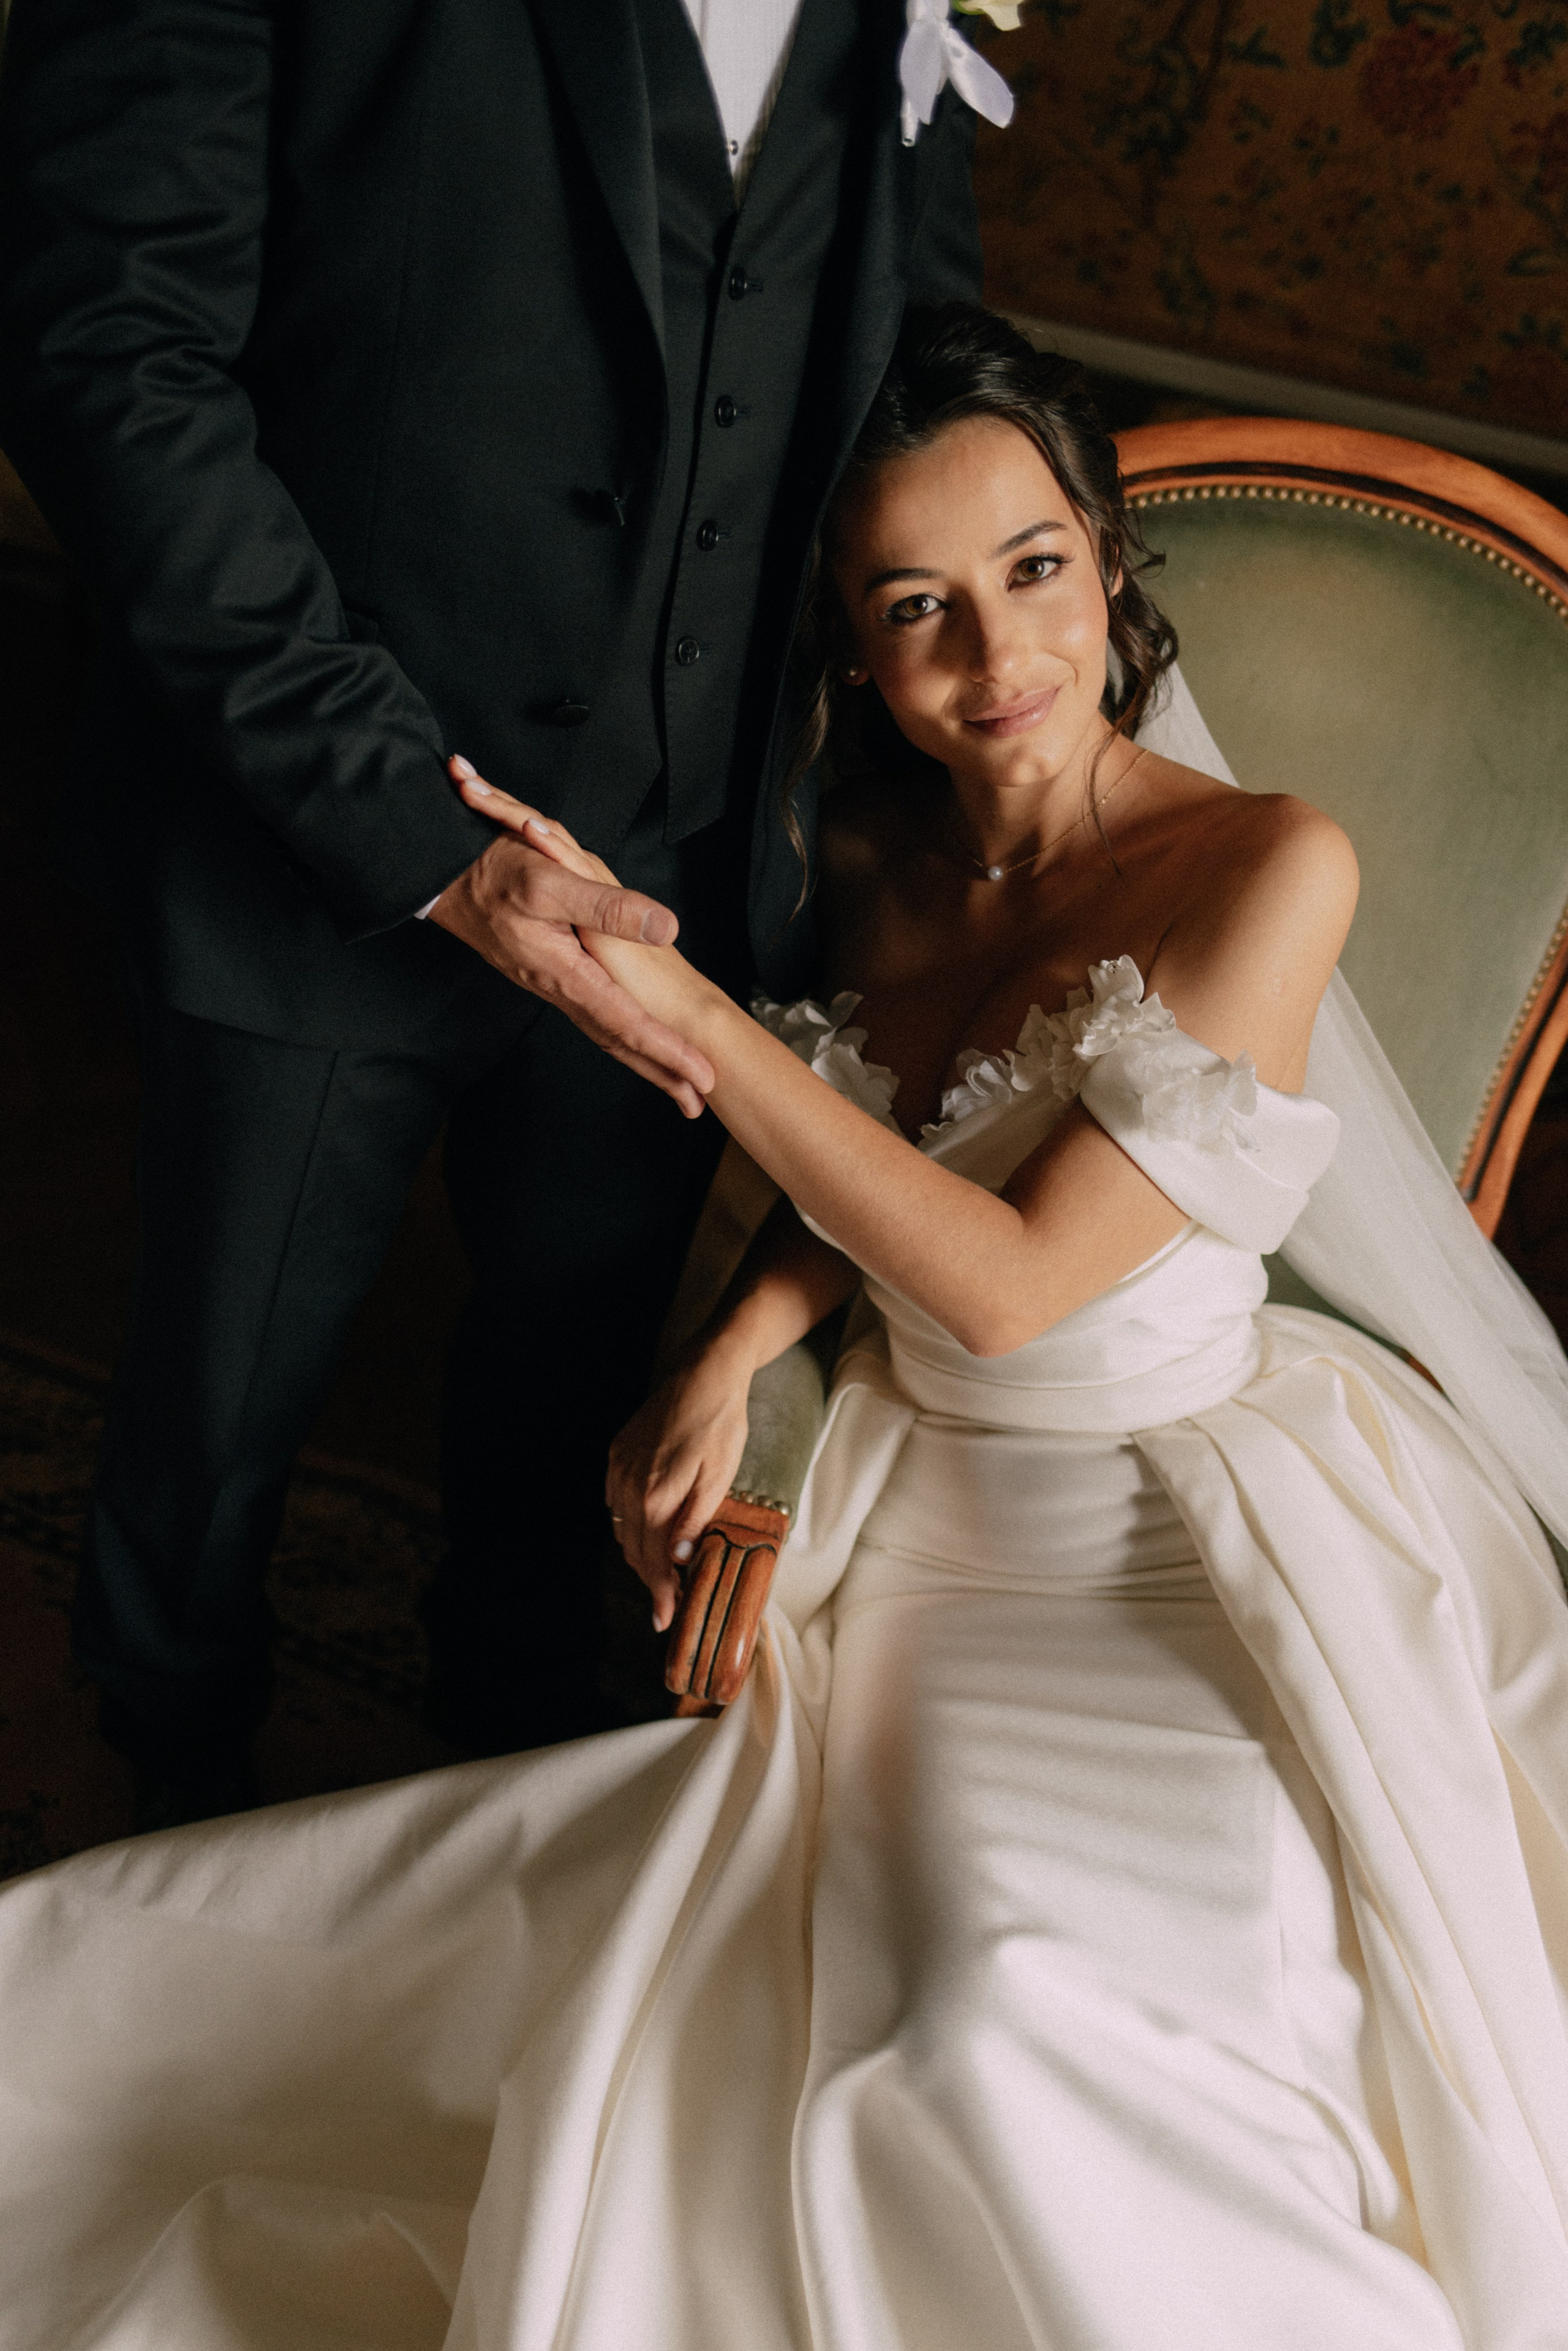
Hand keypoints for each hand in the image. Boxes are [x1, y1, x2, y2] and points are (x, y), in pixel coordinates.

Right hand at [430, 758, 713, 1117]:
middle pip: (618, 1042)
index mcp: (567, 973)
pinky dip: (619, 1037)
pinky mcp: (550, 974)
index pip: (627, 1023)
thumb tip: (663, 927)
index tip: (702, 1076)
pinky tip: (632, 1042)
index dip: (668, 1050)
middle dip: (661, 1073)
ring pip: (605, 1034)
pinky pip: (593, 1019)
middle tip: (698, 1104)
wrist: (447, 878)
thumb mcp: (550, 882)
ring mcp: (554, 985)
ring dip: (642, 1061)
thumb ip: (606, 907)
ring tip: (676, 1084)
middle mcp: (560, 988)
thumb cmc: (495, 874)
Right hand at [606, 1342, 753, 1630]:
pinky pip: (615, 1502)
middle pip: (633, 1549)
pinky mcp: (616, 1453)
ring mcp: (618, 1467)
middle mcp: (628, 1485)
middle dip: (649, 1580)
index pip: (653, 1559)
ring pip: (621, 1528)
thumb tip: (676, 1561)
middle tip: (667, 1605)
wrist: (704, 1373)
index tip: (666, 1618)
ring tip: (661, 1573)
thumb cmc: (721, 1425)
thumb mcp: (719, 1478)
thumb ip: (694, 1521)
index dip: (660, 1592)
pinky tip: (648, 1530)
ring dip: (639, 1553)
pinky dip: (630, 1524)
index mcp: (655, 1495)